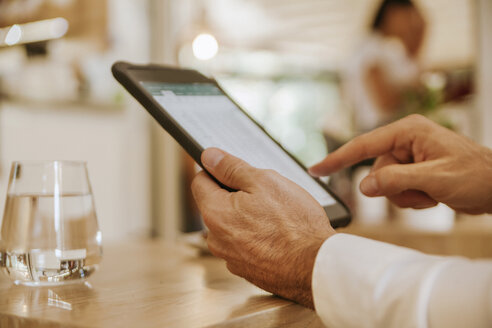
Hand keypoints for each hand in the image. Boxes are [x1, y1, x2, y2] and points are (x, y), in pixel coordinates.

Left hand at [191, 148, 334, 307]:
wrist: (316, 265)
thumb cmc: (294, 223)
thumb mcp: (264, 182)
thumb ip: (231, 168)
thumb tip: (209, 156)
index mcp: (215, 213)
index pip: (200, 182)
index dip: (217, 171)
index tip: (234, 170)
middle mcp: (216, 239)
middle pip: (217, 205)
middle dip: (236, 195)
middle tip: (265, 194)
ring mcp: (230, 257)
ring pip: (232, 226)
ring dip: (247, 217)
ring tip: (276, 216)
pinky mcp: (246, 270)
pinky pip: (244, 245)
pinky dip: (256, 237)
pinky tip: (278, 235)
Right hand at [310, 114, 491, 213]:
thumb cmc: (476, 176)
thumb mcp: (435, 179)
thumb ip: (396, 180)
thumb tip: (364, 185)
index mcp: (409, 131)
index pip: (363, 145)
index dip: (337, 159)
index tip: (316, 169)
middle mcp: (406, 139)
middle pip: (377, 170)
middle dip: (396, 188)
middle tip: (422, 193)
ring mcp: (410, 154)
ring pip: (386, 183)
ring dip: (406, 196)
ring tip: (431, 194)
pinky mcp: (414, 168)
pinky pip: (397, 188)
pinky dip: (412, 198)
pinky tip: (433, 196)